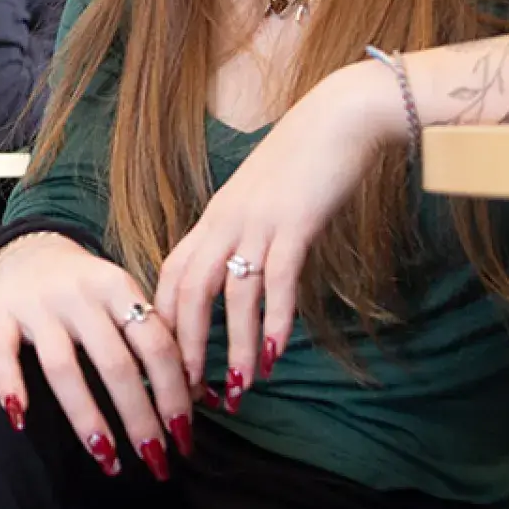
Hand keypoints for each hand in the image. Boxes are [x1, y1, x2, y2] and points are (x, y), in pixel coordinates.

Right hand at [0, 233, 193, 480]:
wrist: (29, 251)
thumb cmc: (88, 289)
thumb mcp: (125, 297)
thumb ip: (154, 337)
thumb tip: (200, 396)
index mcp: (118, 288)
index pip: (156, 345)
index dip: (173, 393)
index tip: (183, 434)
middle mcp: (79, 295)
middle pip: (115, 363)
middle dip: (138, 417)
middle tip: (155, 458)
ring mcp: (37, 305)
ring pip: (63, 367)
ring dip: (86, 417)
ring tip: (106, 457)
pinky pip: (1, 352)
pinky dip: (9, 385)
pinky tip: (20, 420)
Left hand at [153, 63, 398, 410]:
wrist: (342, 116)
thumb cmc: (306, 162)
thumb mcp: (263, 201)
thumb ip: (249, 236)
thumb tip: (248, 277)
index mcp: (213, 218)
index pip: (172, 275)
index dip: (166, 320)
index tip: (168, 361)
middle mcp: (224, 221)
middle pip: (187, 291)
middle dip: (186, 346)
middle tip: (189, 391)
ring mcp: (257, 221)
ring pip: (232, 295)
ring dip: (234, 347)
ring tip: (238, 389)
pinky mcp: (294, 221)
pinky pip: (277, 279)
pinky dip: (273, 320)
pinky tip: (274, 354)